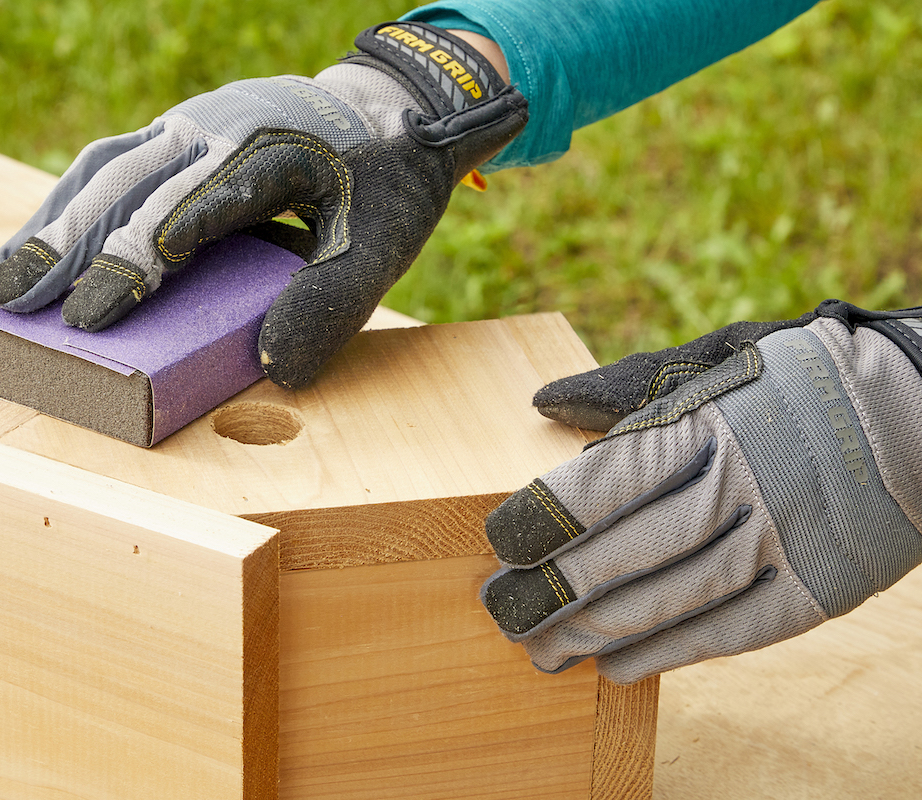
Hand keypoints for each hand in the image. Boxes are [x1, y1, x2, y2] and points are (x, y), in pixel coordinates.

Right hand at [0, 22, 526, 387]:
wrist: (387, 108)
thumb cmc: (382, 185)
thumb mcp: (380, 246)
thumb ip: (333, 303)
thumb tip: (275, 368)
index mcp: (267, 153)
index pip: (190, 210)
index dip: (137, 262)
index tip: (95, 315)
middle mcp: (215, 129)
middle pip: (127, 185)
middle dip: (67, 245)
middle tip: (11, 299)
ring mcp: (189, 127)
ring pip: (106, 171)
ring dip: (51, 225)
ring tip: (0, 282)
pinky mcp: (174, 136)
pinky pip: (112, 166)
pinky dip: (69, 206)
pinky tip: (40, 246)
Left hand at [483, 300, 921, 683]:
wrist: (917, 412)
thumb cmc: (792, 379)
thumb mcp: (710, 361)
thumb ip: (623, 389)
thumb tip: (543, 403)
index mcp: (701, 426)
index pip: (599, 485)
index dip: (541, 521)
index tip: (498, 542)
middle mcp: (736, 489)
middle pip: (623, 554)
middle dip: (550, 591)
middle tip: (498, 611)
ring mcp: (777, 544)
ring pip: (668, 602)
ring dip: (595, 633)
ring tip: (541, 650)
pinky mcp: (812, 590)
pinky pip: (727, 633)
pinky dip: (667, 653)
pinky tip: (615, 666)